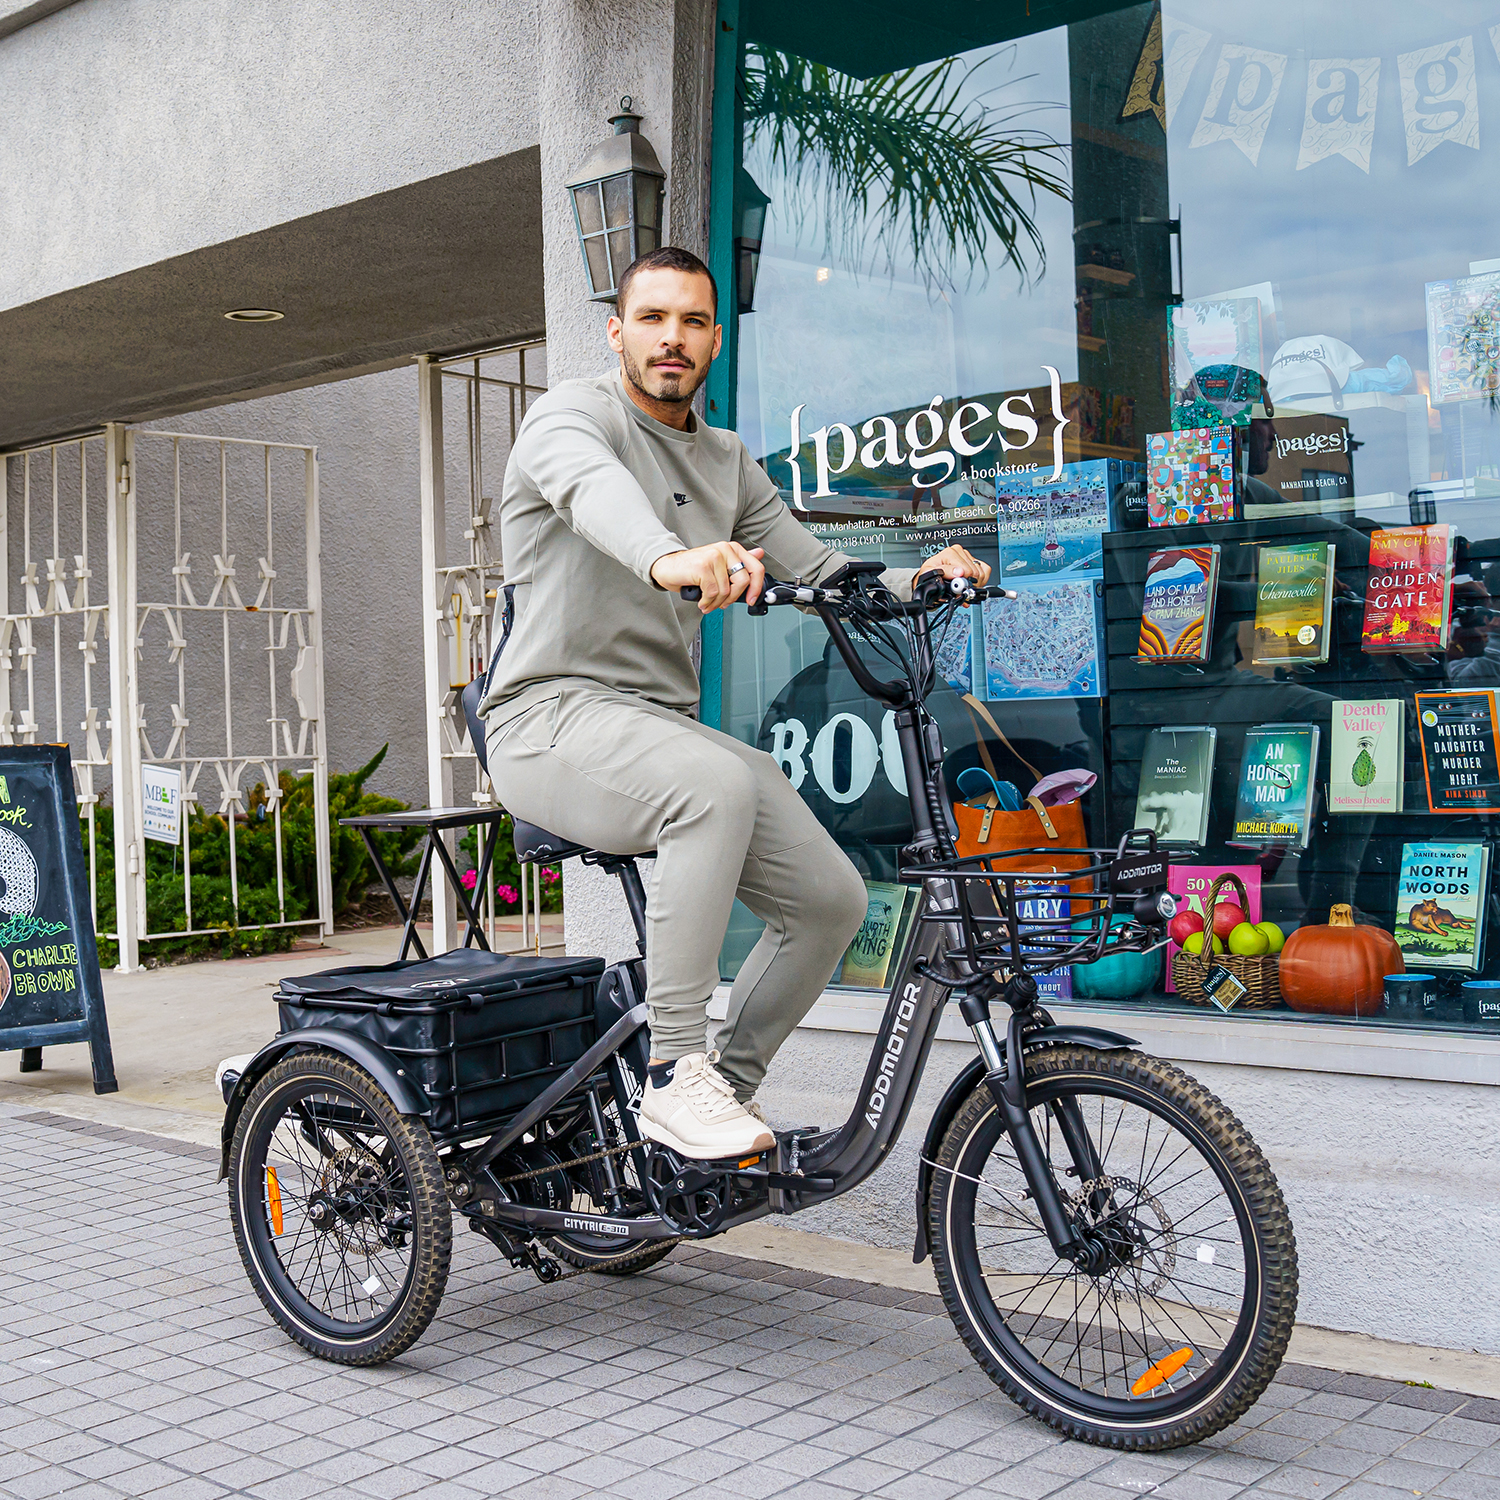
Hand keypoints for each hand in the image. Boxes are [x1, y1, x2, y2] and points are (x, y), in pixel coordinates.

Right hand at [650, 542, 766, 612]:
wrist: (667, 566)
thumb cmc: (692, 568)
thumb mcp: (719, 565)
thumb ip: (739, 560)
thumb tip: (759, 554)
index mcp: (732, 549)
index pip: (756, 568)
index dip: (756, 587)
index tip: (751, 599)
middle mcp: (724, 550)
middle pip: (743, 582)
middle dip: (732, 598)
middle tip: (722, 603)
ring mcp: (713, 557)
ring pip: (726, 590)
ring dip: (716, 603)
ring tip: (707, 603)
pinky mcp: (703, 567)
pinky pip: (713, 593)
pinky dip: (707, 602)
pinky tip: (701, 601)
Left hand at [914, 545, 990, 588]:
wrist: (930, 575)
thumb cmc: (930, 574)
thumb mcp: (930, 573)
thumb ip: (945, 572)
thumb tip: (960, 572)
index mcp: (950, 553)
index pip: (967, 571)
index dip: (962, 583)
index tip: (957, 589)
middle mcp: (960, 552)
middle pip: (975, 573)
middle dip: (967, 584)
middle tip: (958, 588)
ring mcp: (968, 556)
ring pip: (981, 574)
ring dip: (973, 583)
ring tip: (962, 585)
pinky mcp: (975, 560)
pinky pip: (986, 570)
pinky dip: (981, 580)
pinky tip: (969, 581)